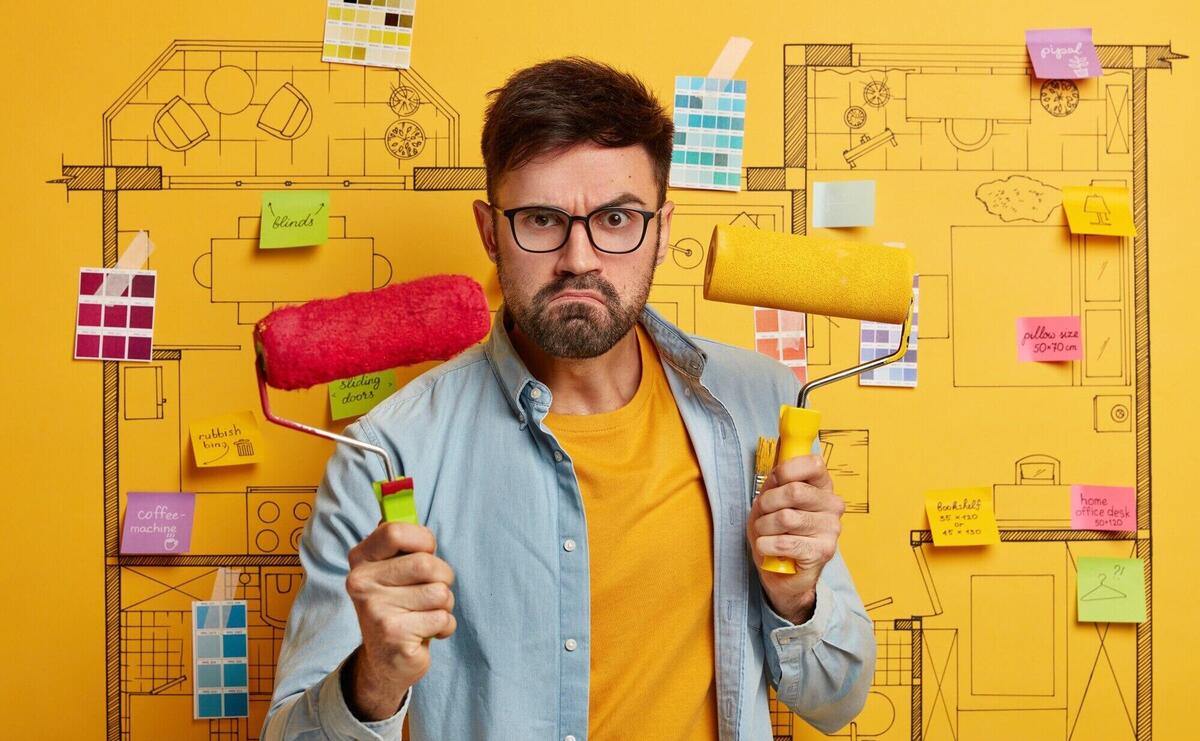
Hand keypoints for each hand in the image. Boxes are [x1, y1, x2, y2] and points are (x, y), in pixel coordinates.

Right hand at [344, 522, 456, 720]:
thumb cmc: (398, 605)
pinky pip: (442, 618)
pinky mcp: (393, 635)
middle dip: (443, 577)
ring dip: (444, 605)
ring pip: (440, 592)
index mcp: (361, 559)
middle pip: (427, 564)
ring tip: (426, 613)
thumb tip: (399, 491)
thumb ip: (399, 538)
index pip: (396, 531)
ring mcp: (374, 610)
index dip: (423, 540)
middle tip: (432, 591)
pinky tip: (425, 633)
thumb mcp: (392, 568)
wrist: (385, 661)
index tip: (426, 551)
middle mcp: (361, 582)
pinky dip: (444, 626)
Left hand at [747, 454, 844, 623]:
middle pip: (794, 491)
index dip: (786, 470)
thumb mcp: (769, 502)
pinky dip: (766, 545)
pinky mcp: (823, 552)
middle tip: (763, 514)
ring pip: (786, 518)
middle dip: (767, 502)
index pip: (813, 464)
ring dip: (764, 527)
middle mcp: (832, 506)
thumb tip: (776, 474)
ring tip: (766, 534)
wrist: (782, 574)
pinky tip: (769, 548)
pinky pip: (784, 542)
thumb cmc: (776, 533)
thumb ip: (774, 484)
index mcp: (822, 487)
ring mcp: (831, 529)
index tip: (774, 481)